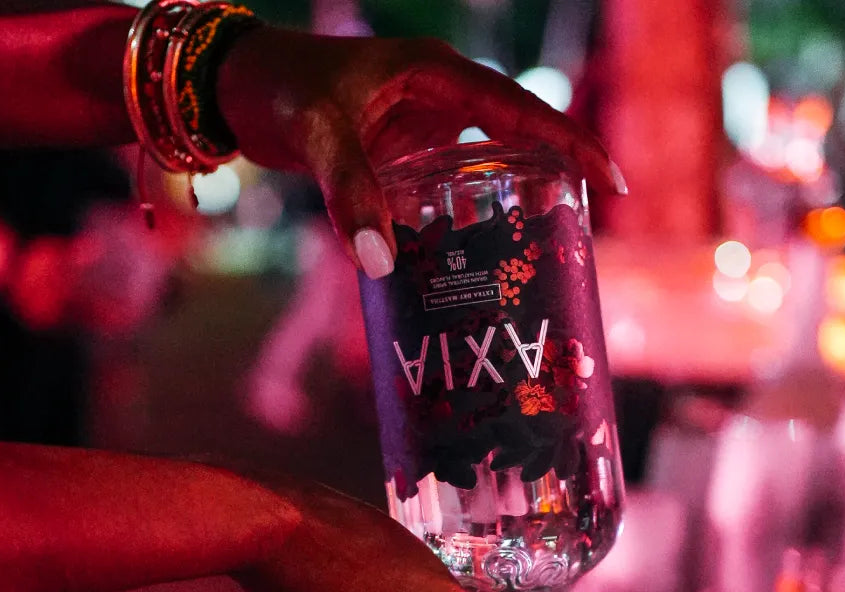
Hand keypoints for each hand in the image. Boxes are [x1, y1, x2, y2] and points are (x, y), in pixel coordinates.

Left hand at [216, 30, 624, 276]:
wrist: (234, 89)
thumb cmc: (278, 90)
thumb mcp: (319, 136)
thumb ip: (351, 195)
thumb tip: (382, 266)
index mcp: (436, 73)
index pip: (520, 108)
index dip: (569, 143)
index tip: (610, 181)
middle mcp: (438, 97)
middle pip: (516, 138)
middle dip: (553, 178)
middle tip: (584, 228)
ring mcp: (421, 126)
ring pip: (483, 166)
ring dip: (509, 203)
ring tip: (541, 252)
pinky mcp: (401, 154)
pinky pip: (447, 188)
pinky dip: (463, 219)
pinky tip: (472, 257)